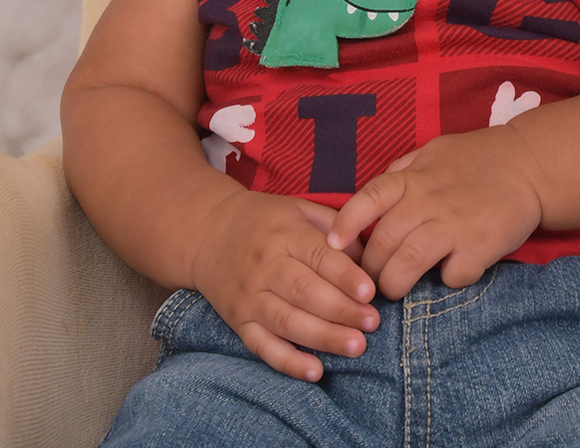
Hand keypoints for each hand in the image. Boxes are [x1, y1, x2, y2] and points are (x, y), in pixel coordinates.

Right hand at [190, 188, 379, 381]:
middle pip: (305, 291)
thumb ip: (334, 227)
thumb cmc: (265, 221)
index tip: (370, 292)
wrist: (208, 232)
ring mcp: (250, 296)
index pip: (318, 256)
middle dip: (341, 310)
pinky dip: (287, 362)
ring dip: (323, 337)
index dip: (345, 276)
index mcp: (285, 233)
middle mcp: (266, 265)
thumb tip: (368, 256)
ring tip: (356, 347)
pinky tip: (315, 371)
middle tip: (372, 323)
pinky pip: (262, 346)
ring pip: (287, 321)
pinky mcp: (238, 321)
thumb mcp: (298, 208)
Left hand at [326, 127, 543, 299]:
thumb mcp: (433, 152)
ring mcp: (453, 225)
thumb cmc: (477, 158)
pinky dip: (446, 282)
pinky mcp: (479, 247)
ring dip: (394, 285)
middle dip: (369, 270)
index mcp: (413, 178)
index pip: (369, 198)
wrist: (527, 165)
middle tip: (369, 281)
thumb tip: (375, 192)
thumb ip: (403, 172)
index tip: (332, 245)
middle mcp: (427, 201)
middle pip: (382, 242)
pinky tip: (448, 274)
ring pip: (407, 265)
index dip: (346, 223)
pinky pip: (451, 276)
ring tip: (394, 290)